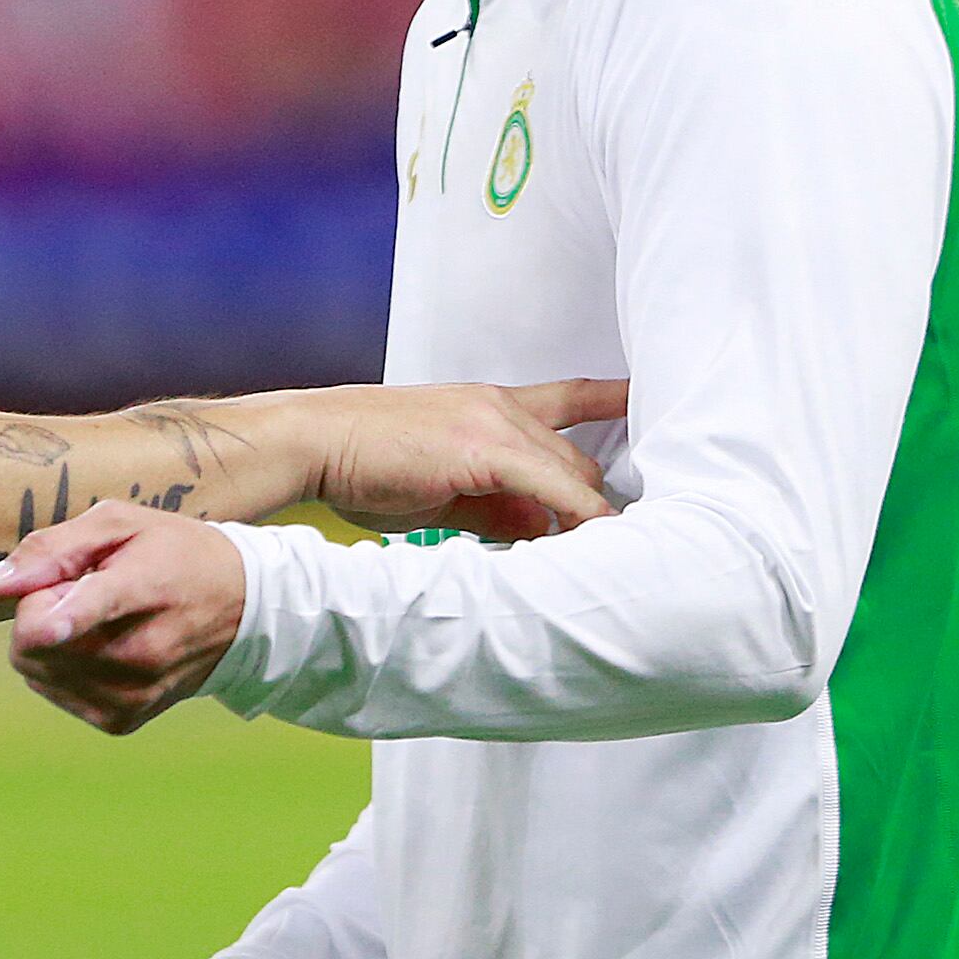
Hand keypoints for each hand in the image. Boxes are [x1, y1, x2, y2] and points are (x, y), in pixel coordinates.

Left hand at [0, 503, 245, 732]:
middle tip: (80, 589)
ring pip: (37, 669)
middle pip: (35, 642)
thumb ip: (52, 548)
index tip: (46, 627)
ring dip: (50, 640)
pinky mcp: (123, 719)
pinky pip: (53, 690)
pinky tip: (99, 646)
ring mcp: (134, 693)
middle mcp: (142, 651)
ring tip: (98, 618)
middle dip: (39, 609)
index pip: (96, 609)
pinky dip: (61, 667)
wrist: (241, 608)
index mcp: (144, 588)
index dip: (62, 618)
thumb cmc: (171, 553)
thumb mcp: (119, 524)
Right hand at [296, 378, 625, 541]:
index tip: (645, 402)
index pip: (567, 398)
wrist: (314, 442)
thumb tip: (534, 530)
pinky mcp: (485, 449)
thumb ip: (493, 507)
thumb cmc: (359, 462)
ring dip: (589, 517)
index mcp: (488, 406)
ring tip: (602, 559)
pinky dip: (578, 514)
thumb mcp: (439, 488)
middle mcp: (500, 406)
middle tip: (601, 547)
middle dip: (593, 503)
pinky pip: (553, 487)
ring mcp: (494, 423)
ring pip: (572, 473)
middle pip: (577, 458)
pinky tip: (592, 538)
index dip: (611, 401)